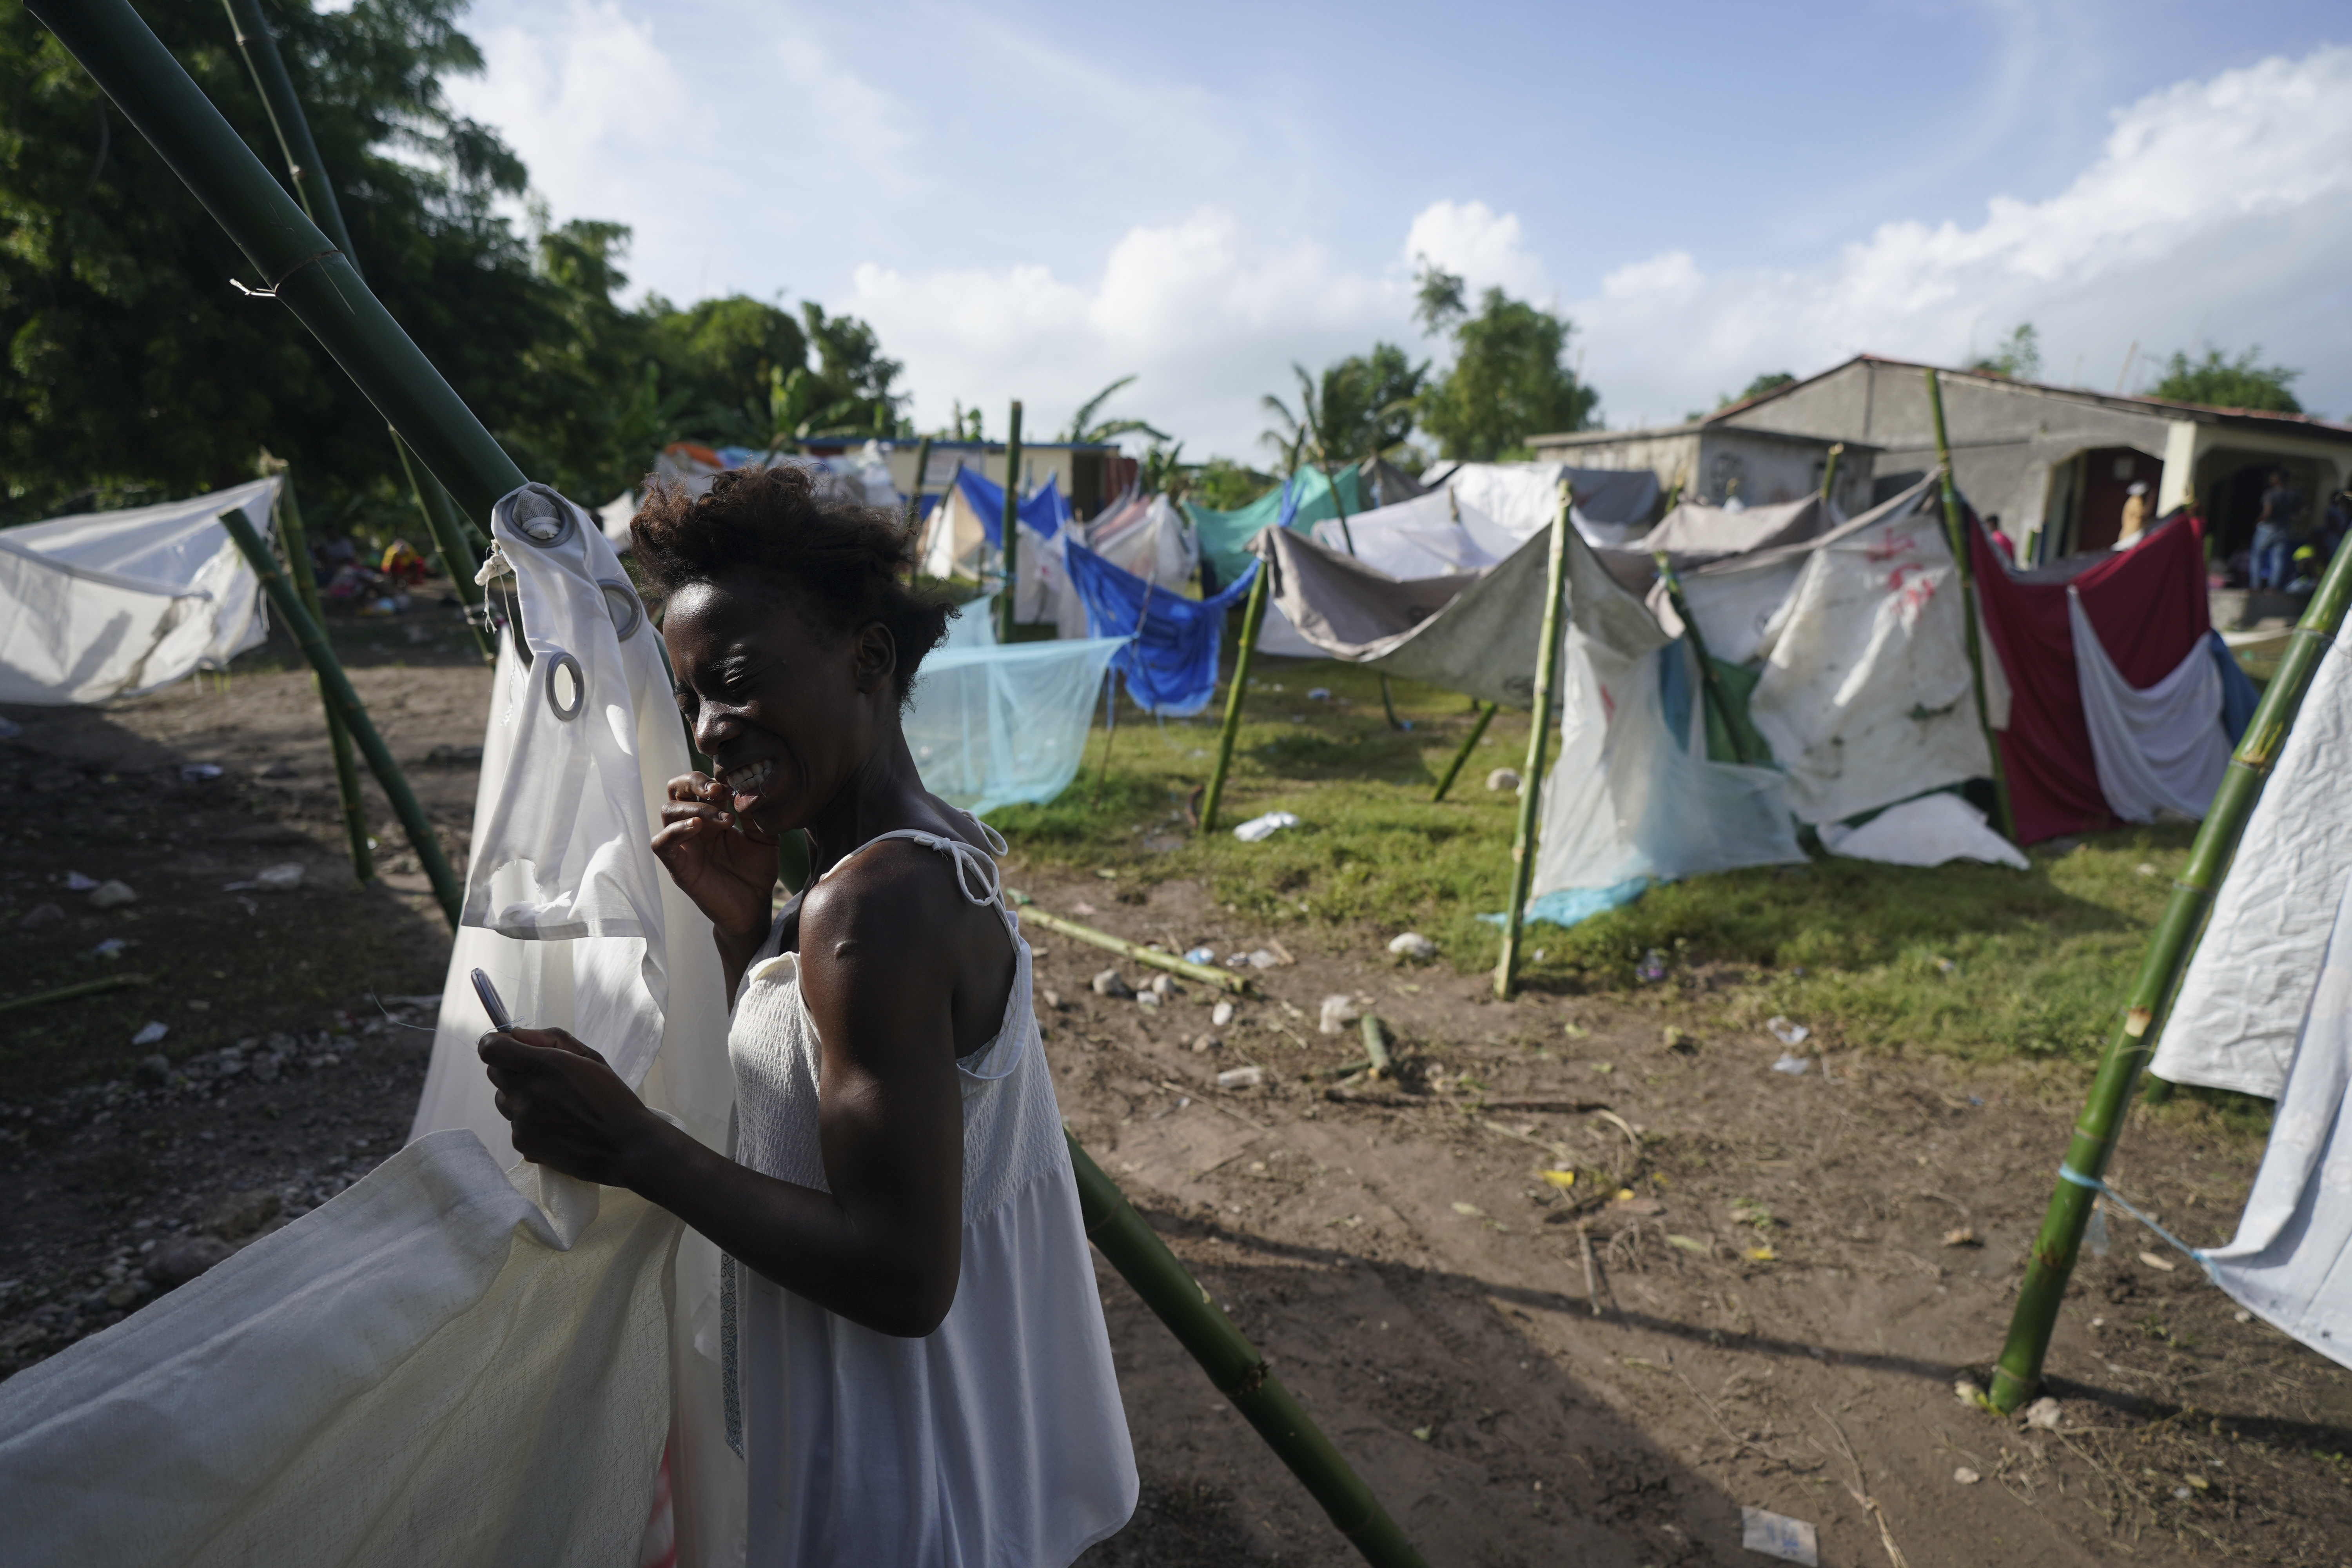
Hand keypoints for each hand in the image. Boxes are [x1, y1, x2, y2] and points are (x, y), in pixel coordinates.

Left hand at [478, 1027, 662, 1186]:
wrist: (625, 1146)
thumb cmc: (612, 1099)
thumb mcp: (591, 1058)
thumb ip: (551, 1039)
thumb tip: (518, 1035)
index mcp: (543, 1066)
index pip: (491, 1048)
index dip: (495, 1042)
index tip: (509, 1044)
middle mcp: (525, 1094)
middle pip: (494, 1072)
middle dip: (511, 1067)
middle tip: (541, 1074)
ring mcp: (521, 1122)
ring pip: (503, 1099)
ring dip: (518, 1095)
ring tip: (552, 1103)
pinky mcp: (523, 1144)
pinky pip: (514, 1124)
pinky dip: (528, 1121)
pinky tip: (555, 1124)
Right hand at [652, 771, 777, 939]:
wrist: (753, 907)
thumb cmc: (756, 872)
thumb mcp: (763, 837)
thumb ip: (754, 814)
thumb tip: (746, 789)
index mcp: (711, 815)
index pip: (697, 784)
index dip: (711, 779)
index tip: (733, 786)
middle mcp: (693, 826)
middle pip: (675, 790)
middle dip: (694, 782)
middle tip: (719, 790)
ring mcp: (683, 845)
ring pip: (668, 811)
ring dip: (694, 808)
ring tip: (723, 820)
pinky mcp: (677, 866)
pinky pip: (661, 843)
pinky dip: (675, 831)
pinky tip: (697, 828)